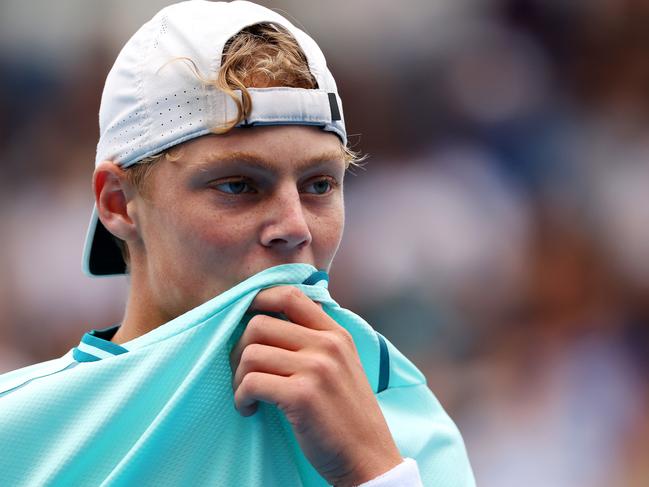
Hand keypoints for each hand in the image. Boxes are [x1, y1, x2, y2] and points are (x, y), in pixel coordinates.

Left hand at [230, 286, 401, 485]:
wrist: (368, 457)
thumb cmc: (347, 415)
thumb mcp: (342, 366)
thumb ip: (315, 341)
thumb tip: (270, 321)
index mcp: (336, 334)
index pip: (290, 295)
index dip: (259, 300)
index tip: (245, 319)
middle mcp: (327, 345)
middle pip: (259, 325)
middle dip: (239, 350)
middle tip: (243, 374)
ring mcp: (316, 368)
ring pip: (250, 354)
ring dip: (238, 378)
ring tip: (248, 396)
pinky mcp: (302, 395)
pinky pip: (251, 383)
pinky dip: (241, 398)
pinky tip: (250, 410)